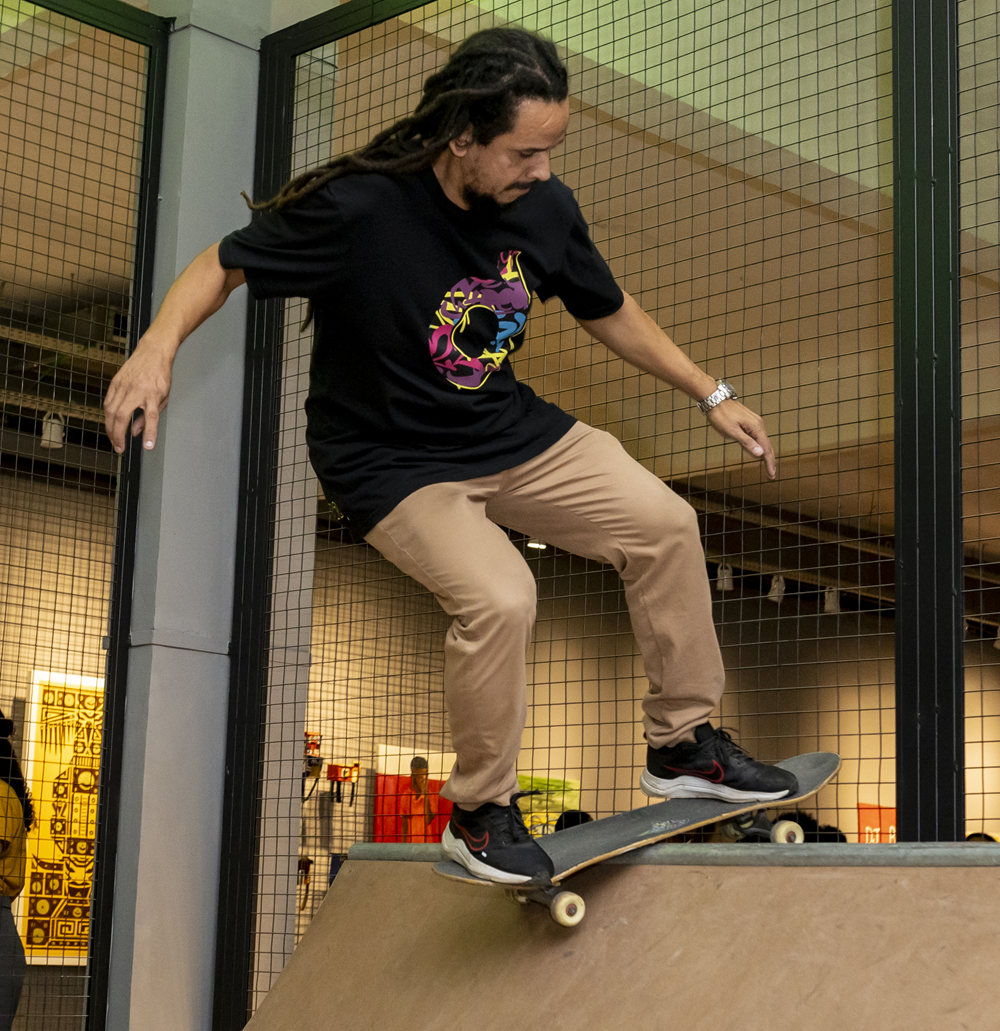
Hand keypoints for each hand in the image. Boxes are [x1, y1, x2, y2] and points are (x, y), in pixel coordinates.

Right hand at [103, 337, 175, 452]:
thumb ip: (150, 415)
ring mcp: (123, 385)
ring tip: (114, 439)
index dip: (149, 433)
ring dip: (110, 428)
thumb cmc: (160, 375)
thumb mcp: (163, 397)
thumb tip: (137, 433)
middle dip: (118, 435)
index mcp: (153, 394)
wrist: (152, 352)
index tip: (147, 446)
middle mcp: (136, 390)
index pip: (151, 417)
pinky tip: (110, 423)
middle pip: (122, 416)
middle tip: (120, 448)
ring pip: (110, 411)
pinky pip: (108, 402)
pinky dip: (107, 415)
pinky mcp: (115, 382)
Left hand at [706, 399, 776, 478]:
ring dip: (765, 454)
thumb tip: (760, 453)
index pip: (766, 449)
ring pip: (762, 441)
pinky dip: (759, 446)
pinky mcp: (748, 422)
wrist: (714, 399)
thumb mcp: (732, 431)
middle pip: (767, 446)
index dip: (769, 463)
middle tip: (771, 475)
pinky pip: (757, 437)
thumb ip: (746, 443)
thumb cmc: (721, 415)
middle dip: (769, 461)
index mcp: (756, 427)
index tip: (772, 475)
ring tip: (767, 466)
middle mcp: (758, 424)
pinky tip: (757, 452)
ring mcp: (754, 422)